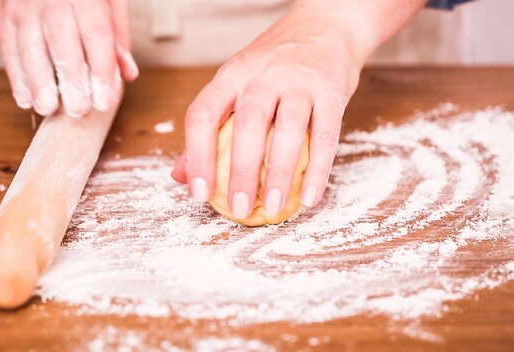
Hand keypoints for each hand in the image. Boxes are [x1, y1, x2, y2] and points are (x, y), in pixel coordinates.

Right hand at [0, 0, 137, 116]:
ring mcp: (23, 6)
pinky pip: (8, 48)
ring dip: (38, 82)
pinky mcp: (3, 15)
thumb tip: (126, 73)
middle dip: (70, 80)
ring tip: (47, 109)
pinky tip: (25, 99)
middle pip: (62, 42)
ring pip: (29, 47)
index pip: (96, 33)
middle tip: (78, 110)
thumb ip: (117, 33)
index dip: (101, 70)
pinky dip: (16, 76)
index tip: (104, 100)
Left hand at [172, 8, 364, 218]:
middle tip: (239, 208)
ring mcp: (299, 82)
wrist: (324, 27)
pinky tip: (310, 197)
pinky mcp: (331, 91)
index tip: (199, 192)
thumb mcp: (235, 83)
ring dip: (280, 174)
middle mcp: (262, 76)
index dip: (197, 156)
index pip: (203, 114)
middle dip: (242, 172)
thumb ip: (209, 129)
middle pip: (249, 125)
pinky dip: (319, 169)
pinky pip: (326, 135)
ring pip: (289, 130)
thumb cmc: (273, 66)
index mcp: (231, 76)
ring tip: (273, 207)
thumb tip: (182, 176)